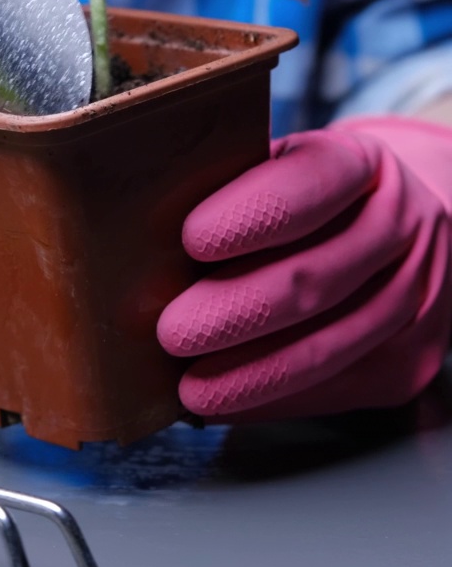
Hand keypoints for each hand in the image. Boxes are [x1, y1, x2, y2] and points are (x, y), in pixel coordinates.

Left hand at [157, 117, 451, 420]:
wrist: (397, 227)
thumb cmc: (309, 198)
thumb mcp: (278, 167)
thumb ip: (231, 188)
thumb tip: (148, 232)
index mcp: (361, 165)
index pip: (314, 182)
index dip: (253, 214)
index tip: (193, 238)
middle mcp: (401, 225)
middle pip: (317, 278)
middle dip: (237, 311)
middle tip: (174, 331)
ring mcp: (417, 294)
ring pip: (331, 345)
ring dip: (254, 373)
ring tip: (193, 385)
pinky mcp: (414, 358)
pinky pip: (342, 387)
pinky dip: (276, 399)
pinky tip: (230, 401)